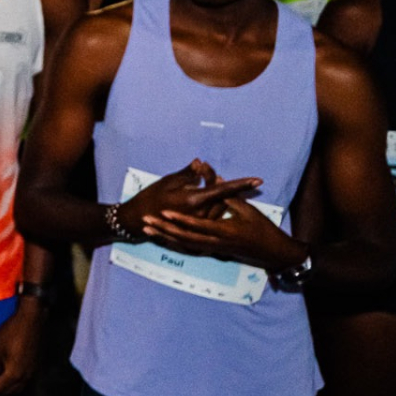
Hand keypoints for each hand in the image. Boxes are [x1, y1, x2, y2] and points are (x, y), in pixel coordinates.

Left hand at [0, 302, 43, 395]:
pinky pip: (21, 384)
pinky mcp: (33, 368)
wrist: (31, 320)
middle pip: (7, 395)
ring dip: (3, 393)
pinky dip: (10, 386)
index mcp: (13, 374)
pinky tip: (3, 380)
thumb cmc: (11, 333)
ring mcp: (30, 373)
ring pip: (15, 391)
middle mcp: (24, 378)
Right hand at [118, 160, 261, 236]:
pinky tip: (209, 205)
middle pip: (222, 199)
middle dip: (221, 186)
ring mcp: (198, 227)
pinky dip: (213, 210)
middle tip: (207, 174)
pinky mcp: (196, 233)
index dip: (241, 184)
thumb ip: (188, 173)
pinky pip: (212, 221)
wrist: (138, 220)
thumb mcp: (168, 181)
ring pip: (219, 210)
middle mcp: (200, 216)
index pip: (224, 190)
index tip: (258, 180)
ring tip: (206, 187)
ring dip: (217, 198)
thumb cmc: (151, 198)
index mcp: (194, 200)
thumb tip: (200, 162)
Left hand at [142, 195, 304, 269]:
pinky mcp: (213, 253)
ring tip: (146, 228)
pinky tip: (160, 238)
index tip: (164, 211)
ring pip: (184, 245)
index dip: (181, 218)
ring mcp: (214, 251)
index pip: (199, 224)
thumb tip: (215, 178)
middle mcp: (216, 243)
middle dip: (164, 229)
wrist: (273, 254)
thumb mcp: (248, 211)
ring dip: (165, 237)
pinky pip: (190, 250)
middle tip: (145, 220)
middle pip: (185, 238)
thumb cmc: (263, 229)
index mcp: (225, 231)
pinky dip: (174, 244)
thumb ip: (229, 196)